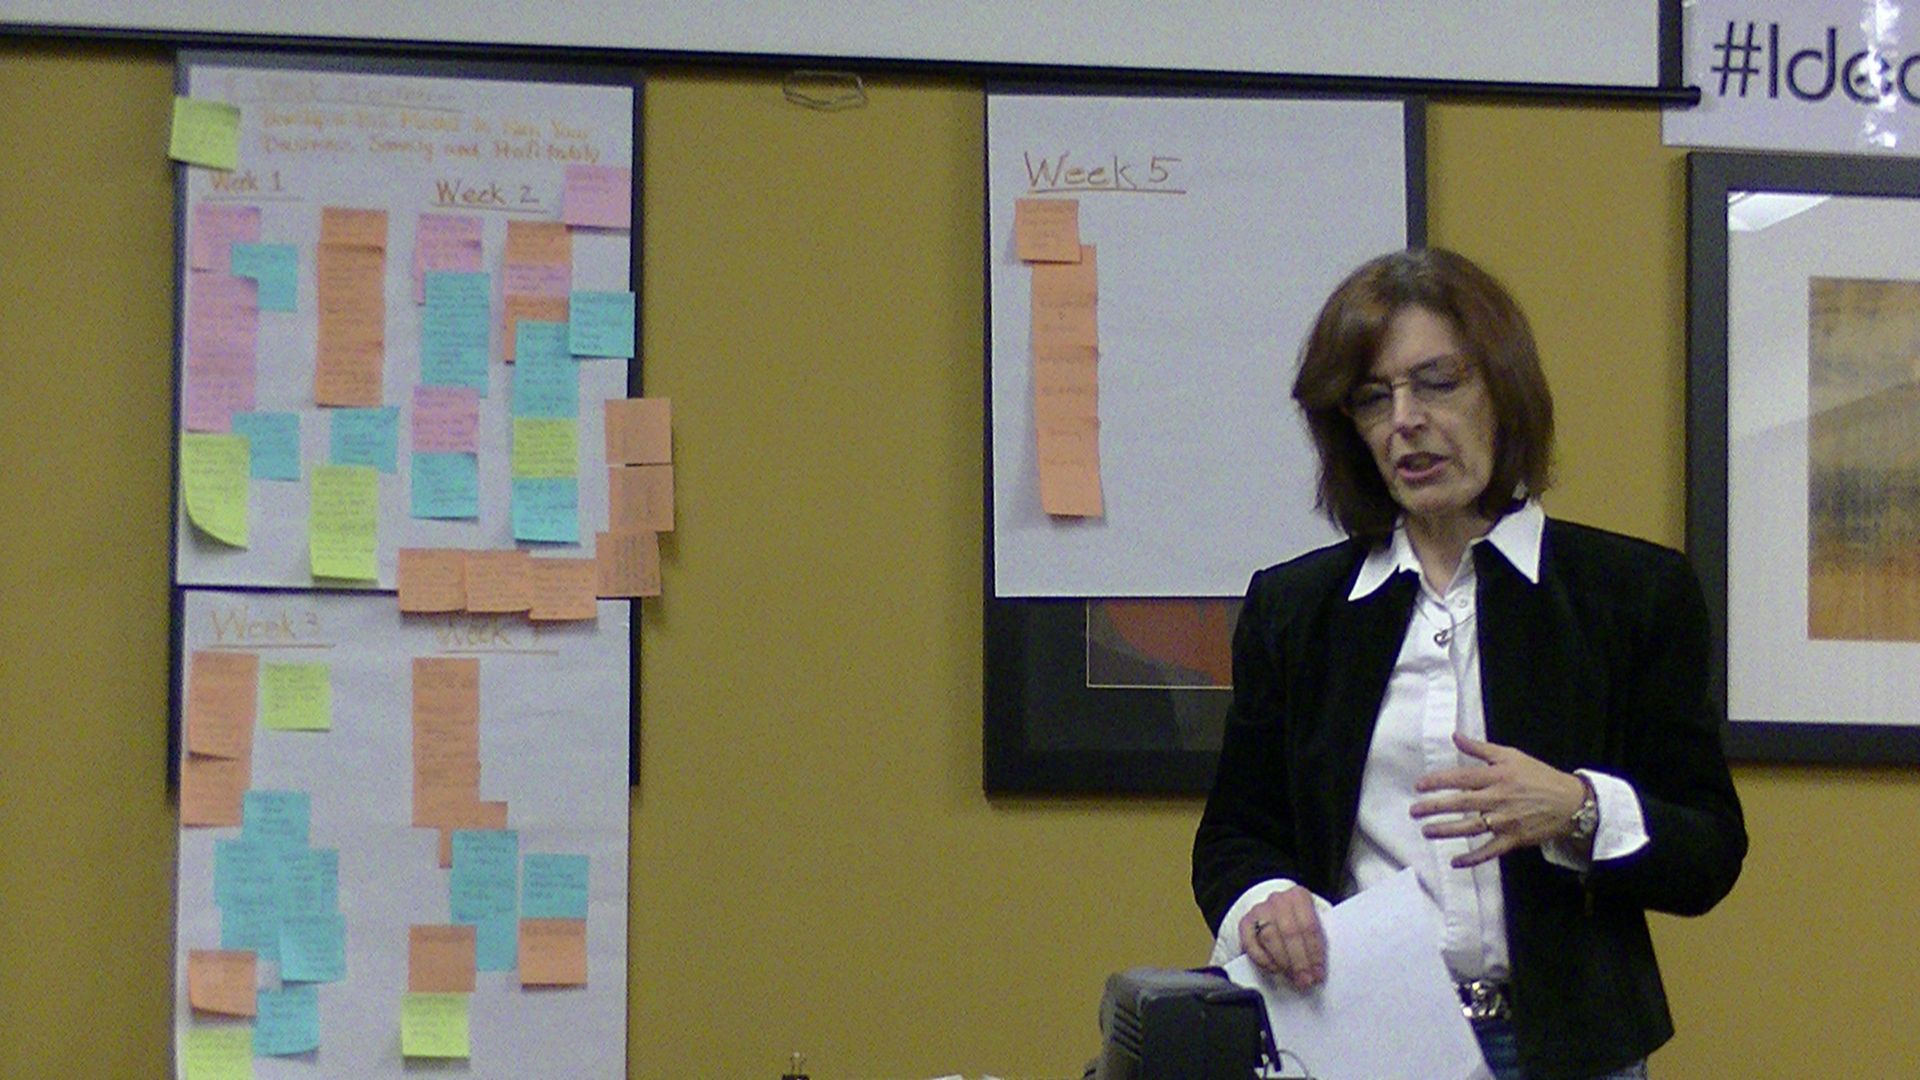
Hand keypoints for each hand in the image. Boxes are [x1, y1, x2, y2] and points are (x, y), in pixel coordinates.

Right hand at [1240, 886, 1325, 989]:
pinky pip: (1251, 944)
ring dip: (1282, 962)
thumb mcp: (1313, 924)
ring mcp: (1260, 910)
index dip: (1314, 953)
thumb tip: (1319, 966)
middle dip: (1298, 961)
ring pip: (1270, 938)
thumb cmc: (1299, 922)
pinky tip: (1274, 968)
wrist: (1278, 911)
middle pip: (1289, 932)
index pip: (1309, 926)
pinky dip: (1263, 960)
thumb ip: (1317, 940)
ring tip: (1291, 975)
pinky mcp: (1245, 922)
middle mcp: (1278, 900)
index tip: (1317, 973)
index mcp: (1299, 896)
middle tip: (1304, 980)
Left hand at [1410, 732, 1586, 868]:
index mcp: (1497, 777)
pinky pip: (1489, 851)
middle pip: (1460, 804)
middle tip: (1414, 811)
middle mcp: (1498, 799)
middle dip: (1434, 808)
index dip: (1438, 782)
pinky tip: (1455, 861)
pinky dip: (1472, 858)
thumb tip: (1456, 737)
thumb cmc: (1538, 776)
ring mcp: (1505, 821)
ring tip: (1427, 831)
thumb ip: (1480, 749)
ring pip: (1471, 828)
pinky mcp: (1513, 839)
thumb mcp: (1511, 756)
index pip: (1461, 779)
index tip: (1419, 786)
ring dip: (1446, 831)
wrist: (1570, 801)